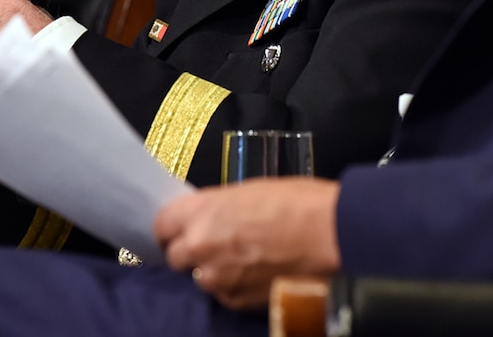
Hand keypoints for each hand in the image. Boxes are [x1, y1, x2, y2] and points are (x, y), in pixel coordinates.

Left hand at [153, 179, 341, 310]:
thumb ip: (218, 209)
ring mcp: (218, 278)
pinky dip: (235, 286)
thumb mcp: (248, 191)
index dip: (171, 227)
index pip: (160, 225)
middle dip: (190, 251)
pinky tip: (258, 272)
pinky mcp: (238, 301)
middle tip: (214, 244)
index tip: (179, 229)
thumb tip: (211, 219)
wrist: (332, 235)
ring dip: (213, 271)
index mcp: (200, 212)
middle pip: (175, 256)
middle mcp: (200, 247)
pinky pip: (225, 295)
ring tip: (243, 259)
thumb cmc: (297, 202)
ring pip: (200, 278)